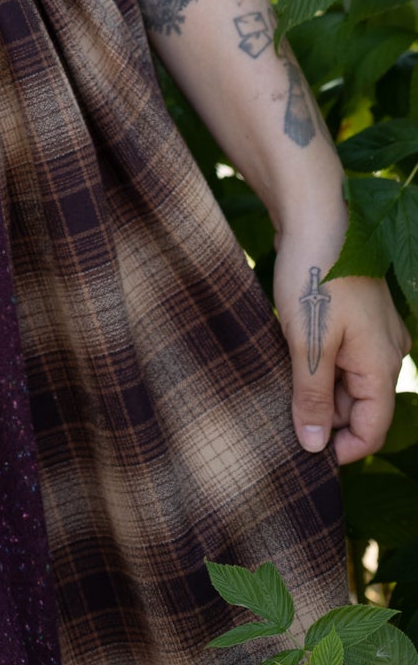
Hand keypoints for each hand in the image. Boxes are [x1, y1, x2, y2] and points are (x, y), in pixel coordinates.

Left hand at [274, 232, 410, 464]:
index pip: (373, 429)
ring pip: (346, 380)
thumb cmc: (313, 276)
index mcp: (383, 364)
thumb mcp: (308, 344)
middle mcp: (387, 351)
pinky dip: (315, 363)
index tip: (301, 452)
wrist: (313, 212)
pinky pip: (338, 354)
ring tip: (278, 384)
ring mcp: (372, 331)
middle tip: (278, 414)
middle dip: (323, 416)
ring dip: (315, 388)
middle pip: (359, 406)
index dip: (340, 449)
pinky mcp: (353, 315)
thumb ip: (313, 398)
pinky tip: (285, 357)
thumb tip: (315, 448)